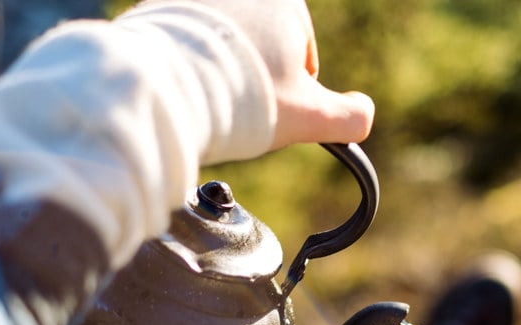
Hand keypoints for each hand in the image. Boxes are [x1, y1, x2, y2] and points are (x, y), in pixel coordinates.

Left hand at [178, 0, 374, 148]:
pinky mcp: (158, 7)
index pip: (300, 55)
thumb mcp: (310, 117)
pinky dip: (187, 64)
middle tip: (236, 104)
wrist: (167, 90)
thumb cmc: (243, 100)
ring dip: (220, 71)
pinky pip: (184, 43)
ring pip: (221, 45)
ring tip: (208, 96)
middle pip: (259, 46)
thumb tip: (362, 115)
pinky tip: (183, 86)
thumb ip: (349, 117)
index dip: (290, 92)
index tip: (267, 106)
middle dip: (252, 78)